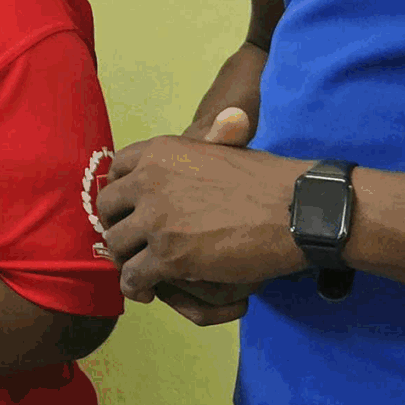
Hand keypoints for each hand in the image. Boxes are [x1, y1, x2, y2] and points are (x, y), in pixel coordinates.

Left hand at [99, 106, 305, 319]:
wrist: (296, 211)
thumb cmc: (268, 181)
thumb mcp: (230, 146)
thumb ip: (212, 139)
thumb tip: (231, 114)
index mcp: (160, 151)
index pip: (115, 170)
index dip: (120, 194)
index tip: (129, 210)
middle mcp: (148, 181)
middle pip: (107, 208)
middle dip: (116, 227)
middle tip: (132, 243)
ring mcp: (156, 219)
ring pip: (115, 245)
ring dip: (125, 260)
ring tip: (140, 269)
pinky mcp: (168, 256)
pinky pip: (133, 276)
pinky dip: (136, 286)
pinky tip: (147, 290)